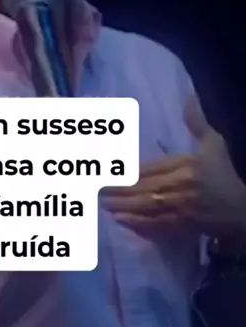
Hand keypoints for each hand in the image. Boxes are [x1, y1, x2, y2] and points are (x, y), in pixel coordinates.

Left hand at [101, 94, 245, 235]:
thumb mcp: (215, 144)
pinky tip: (121, 221)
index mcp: (185, 166)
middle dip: (118, 191)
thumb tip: (189, 98)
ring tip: (103, 205)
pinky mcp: (184, 227)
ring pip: (145, 208)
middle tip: (96, 191)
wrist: (245, 207)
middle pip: (142, 189)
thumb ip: (198, 123)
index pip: (148, 169)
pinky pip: (156, 227)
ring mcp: (181, 210)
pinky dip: (137, 225)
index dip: (125, 172)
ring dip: (122, 207)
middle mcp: (179, 187)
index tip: (107, 173)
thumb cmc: (229, 173)